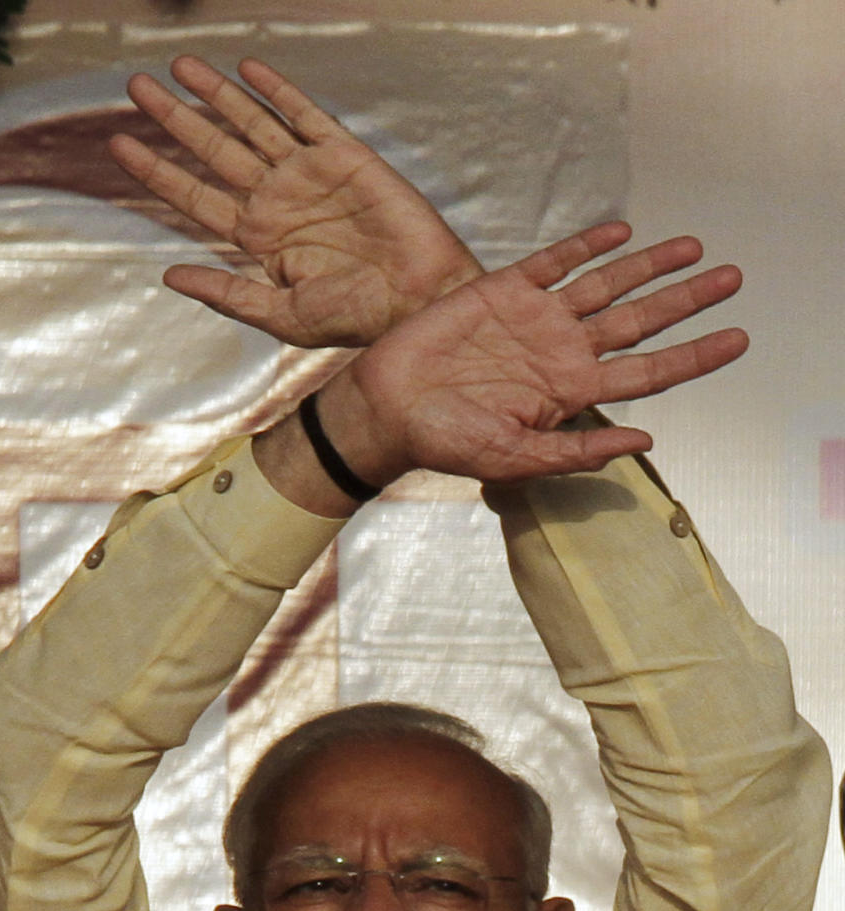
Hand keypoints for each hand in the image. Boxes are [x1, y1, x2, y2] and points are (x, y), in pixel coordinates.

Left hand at [110, 56, 480, 347]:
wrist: (417, 300)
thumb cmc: (355, 319)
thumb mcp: (281, 315)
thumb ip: (226, 295)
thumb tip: (168, 276)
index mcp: (259, 239)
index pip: (195, 197)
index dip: (157, 171)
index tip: (119, 145)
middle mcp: (278, 201)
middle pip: (213, 150)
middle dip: (174, 119)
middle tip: (134, 87)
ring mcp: (309, 174)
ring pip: (251, 123)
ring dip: (215, 94)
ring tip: (178, 66)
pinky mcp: (345, 154)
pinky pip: (304, 114)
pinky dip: (277, 90)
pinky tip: (247, 69)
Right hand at [319, 233, 747, 483]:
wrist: (390, 409)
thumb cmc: (447, 443)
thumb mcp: (516, 460)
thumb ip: (577, 451)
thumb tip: (644, 440)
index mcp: (571, 393)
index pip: (649, 371)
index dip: (694, 356)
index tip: (737, 341)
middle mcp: (562, 352)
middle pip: (640, 321)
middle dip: (687, 300)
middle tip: (734, 278)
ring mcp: (536, 319)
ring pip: (607, 286)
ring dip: (650, 266)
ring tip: (693, 248)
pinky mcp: (503, 290)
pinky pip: (554, 262)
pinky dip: (587, 246)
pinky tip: (620, 233)